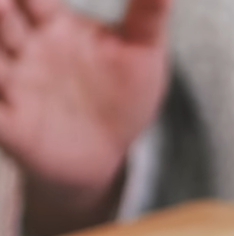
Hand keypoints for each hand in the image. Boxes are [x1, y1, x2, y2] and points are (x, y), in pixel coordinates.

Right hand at [0, 0, 170, 235]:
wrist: (109, 153)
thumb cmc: (123, 97)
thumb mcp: (144, 54)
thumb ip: (148, 16)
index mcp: (54, 25)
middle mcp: (27, 50)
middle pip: (3, 19)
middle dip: (1, 9)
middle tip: (4, 3)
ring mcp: (14, 86)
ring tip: (0, 13)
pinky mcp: (9, 124)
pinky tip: (1, 89)